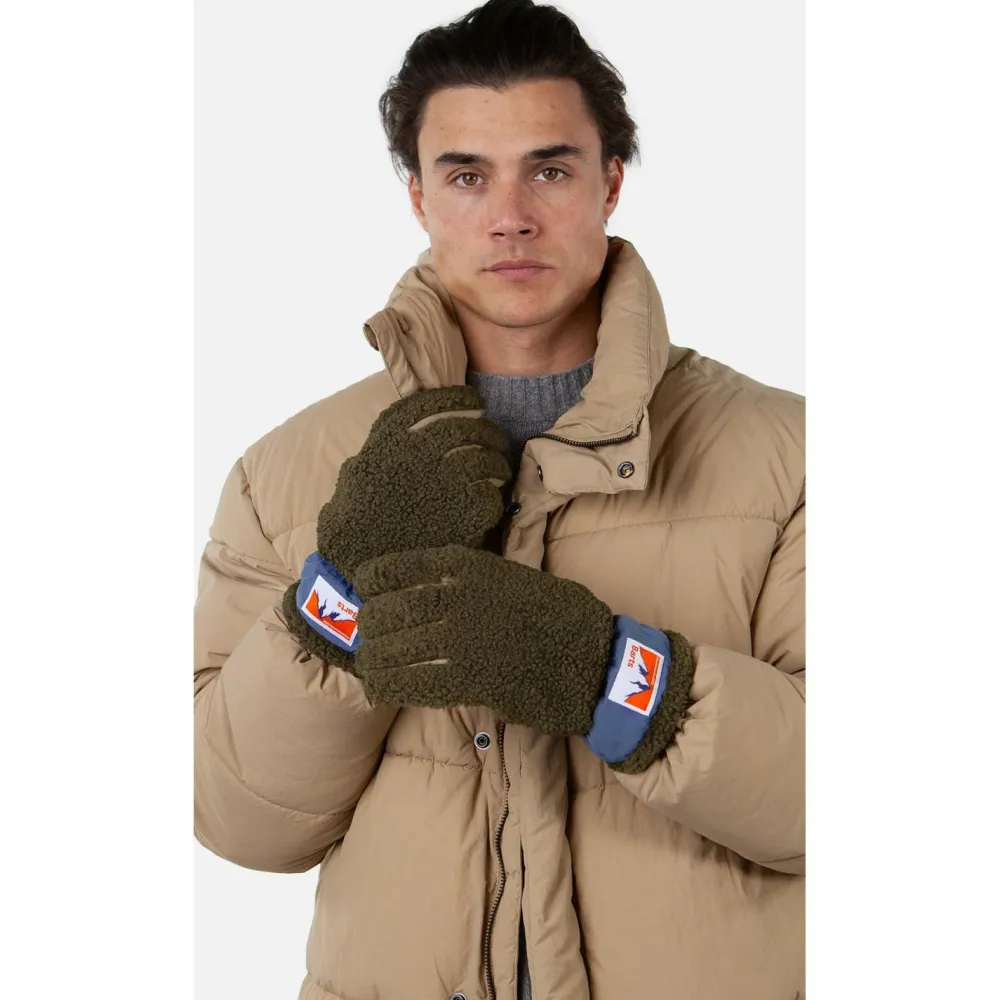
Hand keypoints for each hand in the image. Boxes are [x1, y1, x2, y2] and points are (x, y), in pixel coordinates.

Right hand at [318, 386, 510, 585]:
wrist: (359, 556)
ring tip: (499, 468)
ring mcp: (446, 480)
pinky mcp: (463, 511)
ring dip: (497, 462)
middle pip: (470, 430)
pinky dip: (493, 496)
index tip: (475, 401)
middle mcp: (423, 452)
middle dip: (488, 432)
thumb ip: (383, 444)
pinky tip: (489, 500)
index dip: (461, 398)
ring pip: (487, 460)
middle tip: (494, 440)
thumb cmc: (353, 516)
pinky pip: (490, 495)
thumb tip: (410, 428)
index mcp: (396, 437)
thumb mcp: (357, 468)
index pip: (436, 403)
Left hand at [352, 544, 695, 771]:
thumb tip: (425, 588)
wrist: (597, 659)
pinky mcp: (471, 680)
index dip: (370, 582)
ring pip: (394, 650)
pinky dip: (392, 687)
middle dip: (370, 627)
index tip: (365, 592)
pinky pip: (414, 684)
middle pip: (387, 611)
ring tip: (369, 666)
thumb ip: (470, 578)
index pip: (393, 568)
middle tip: (366, 637)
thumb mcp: (512, 576)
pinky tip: (382, 689)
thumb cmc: (559, 614)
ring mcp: (463, 639)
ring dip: (375, 661)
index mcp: (468, 565)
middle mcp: (459, 596)